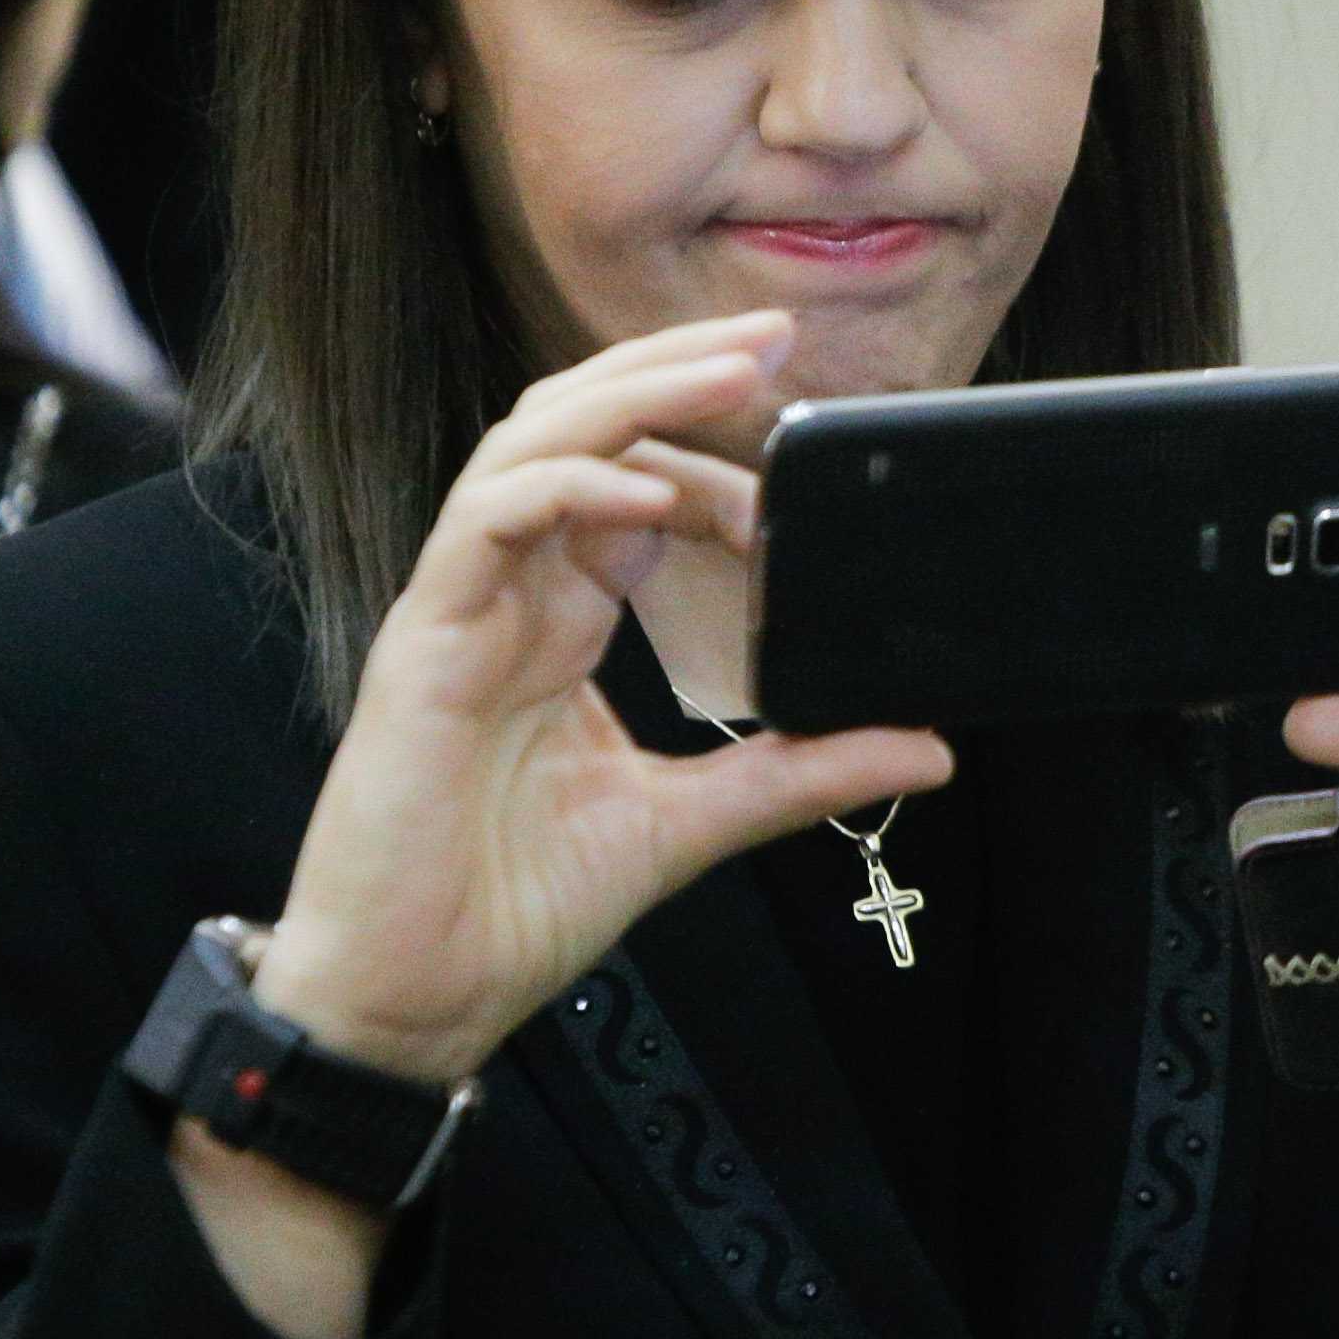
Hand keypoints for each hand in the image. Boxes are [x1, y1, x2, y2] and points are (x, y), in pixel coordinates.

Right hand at [248, 312, 947, 1086]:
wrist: (413, 999)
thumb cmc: (511, 909)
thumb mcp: (688, 827)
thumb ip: (796, 773)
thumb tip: (925, 746)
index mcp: (559, 623)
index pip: (635, 486)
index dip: (716, 452)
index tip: (808, 449)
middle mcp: (508, 597)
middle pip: (581, 435)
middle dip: (674, 373)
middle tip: (776, 339)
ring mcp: (460, 610)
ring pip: (532, 449)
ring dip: (632, 399)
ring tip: (732, 372)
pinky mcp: (421, 643)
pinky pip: (487, 525)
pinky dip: (569, 491)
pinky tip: (650, 495)